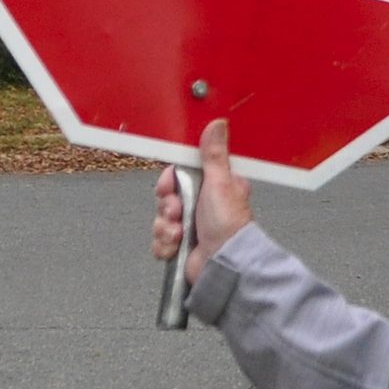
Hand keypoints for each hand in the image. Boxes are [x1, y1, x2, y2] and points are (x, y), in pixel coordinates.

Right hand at [150, 118, 253, 284]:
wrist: (224, 264)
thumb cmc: (229, 225)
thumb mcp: (220, 182)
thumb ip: (213, 154)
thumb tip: (217, 124)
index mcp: (214, 187)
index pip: (179, 175)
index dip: (169, 181)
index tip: (169, 186)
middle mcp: (202, 206)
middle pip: (166, 197)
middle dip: (168, 207)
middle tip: (178, 213)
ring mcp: (191, 227)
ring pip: (160, 220)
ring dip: (166, 228)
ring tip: (180, 234)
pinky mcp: (181, 246)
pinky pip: (159, 241)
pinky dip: (165, 245)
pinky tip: (177, 248)